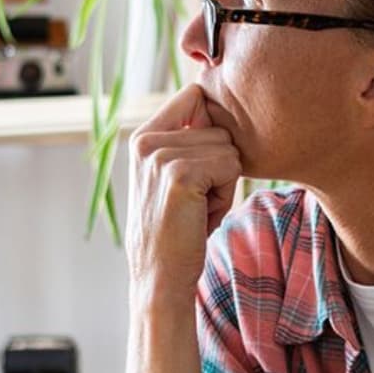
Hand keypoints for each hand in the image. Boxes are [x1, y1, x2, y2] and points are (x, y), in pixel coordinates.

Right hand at [126, 84, 240, 304]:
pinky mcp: (180, 173)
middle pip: (219, 127)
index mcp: (142, 136)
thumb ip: (188, 142)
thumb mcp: (173, 177)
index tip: (203, 164)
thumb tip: (219, 104)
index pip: (194, 96)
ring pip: (228, 149)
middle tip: (196, 199)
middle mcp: (146, 140)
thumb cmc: (176, 230)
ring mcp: (161, 155)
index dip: (212, 126)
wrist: (160, 276)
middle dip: (220, 165)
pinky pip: (231, 166)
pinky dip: (225, 195)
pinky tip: (202, 215)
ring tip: (197, 208)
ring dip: (224, 182)